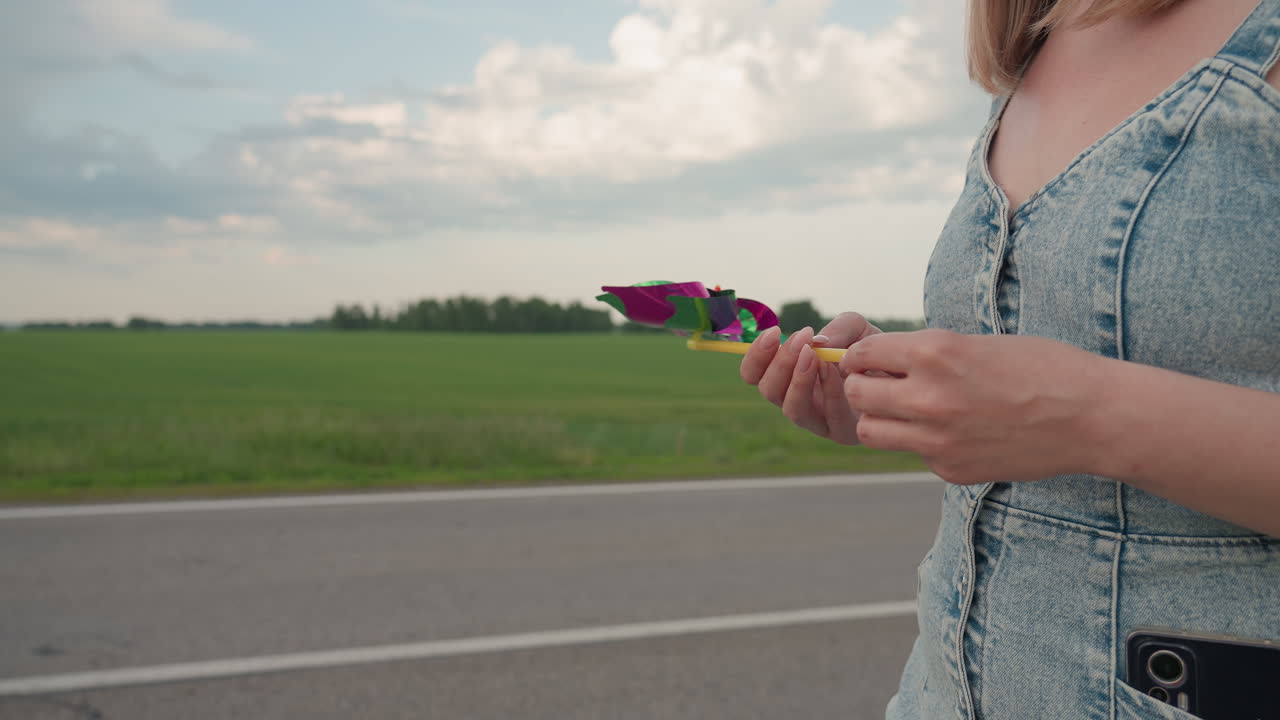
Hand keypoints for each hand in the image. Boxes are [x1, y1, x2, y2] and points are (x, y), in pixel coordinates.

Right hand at [740, 312, 880, 444]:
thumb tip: (817, 343)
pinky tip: (836, 371)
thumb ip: (837, 328)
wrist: (909, 372)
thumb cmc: (874, 350)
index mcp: (789, 375)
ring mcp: (818, 420)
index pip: (754, 373)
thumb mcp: (856, 328)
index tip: (774, 332)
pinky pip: (827, 417)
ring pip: (792, 409)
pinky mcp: (841, 433)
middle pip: (768, 390)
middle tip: (800, 340)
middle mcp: (797, 399)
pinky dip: (829, 391)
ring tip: (814, 355)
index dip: (756, 356)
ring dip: (799, 380)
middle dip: (780, 363)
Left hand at [838, 330, 1107, 483]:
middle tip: (879, 384)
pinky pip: (914, 453)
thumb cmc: (1042, 368)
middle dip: (862, 386)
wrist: (1091, 417)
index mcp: (934, 353)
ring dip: (879, 418)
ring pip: (871, 432)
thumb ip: (927, 354)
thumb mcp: (976, 343)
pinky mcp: (950, 469)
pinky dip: (922, 441)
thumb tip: (883, 363)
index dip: (862, 355)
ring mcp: (937, 439)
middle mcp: (928, 397)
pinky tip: (954, 431)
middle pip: (857, 395)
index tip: (869, 359)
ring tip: (903, 410)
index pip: (863, 355)